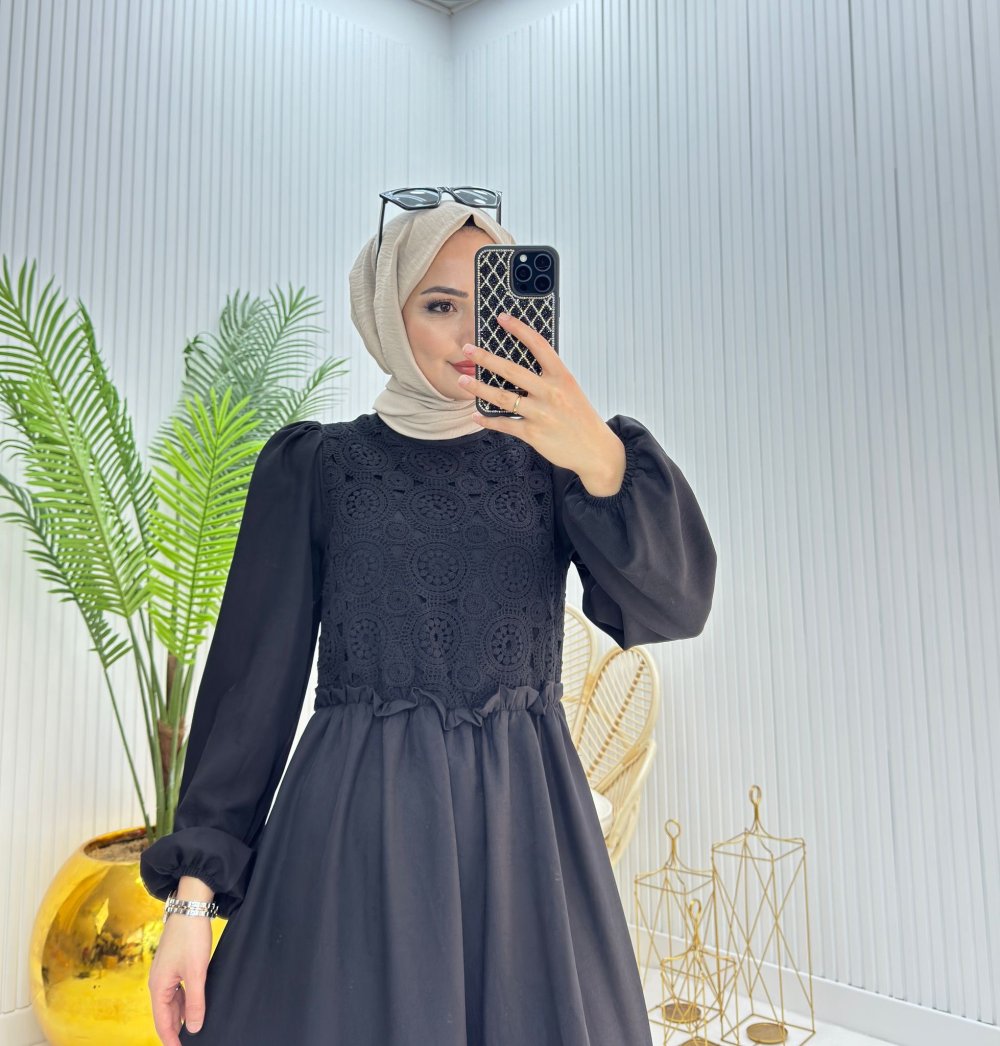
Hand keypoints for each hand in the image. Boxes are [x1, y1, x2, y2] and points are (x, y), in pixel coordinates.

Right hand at [148, 913, 213, 1043]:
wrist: (191, 907)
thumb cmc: (191, 937)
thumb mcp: (196, 972)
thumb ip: (196, 1002)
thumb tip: (195, 1028)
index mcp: (158, 987)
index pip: (162, 1022)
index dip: (170, 1039)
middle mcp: (158, 983)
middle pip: (166, 1015)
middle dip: (176, 1030)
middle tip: (190, 1042)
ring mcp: (166, 974)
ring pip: (172, 1003)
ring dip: (181, 1016)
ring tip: (194, 1030)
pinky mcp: (174, 966)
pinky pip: (177, 991)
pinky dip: (185, 1002)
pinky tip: (195, 1006)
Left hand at [458, 313, 626, 494]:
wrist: (596, 451)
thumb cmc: (580, 418)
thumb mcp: (570, 390)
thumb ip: (549, 377)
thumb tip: (520, 366)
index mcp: (562, 376)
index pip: (538, 345)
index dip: (518, 329)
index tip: (502, 318)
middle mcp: (551, 392)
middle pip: (511, 370)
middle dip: (485, 358)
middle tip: (467, 349)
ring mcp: (541, 413)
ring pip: (501, 397)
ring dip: (478, 388)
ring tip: (462, 381)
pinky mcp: (533, 433)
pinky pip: (504, 424)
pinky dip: (488, 420)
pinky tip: (476, 415)